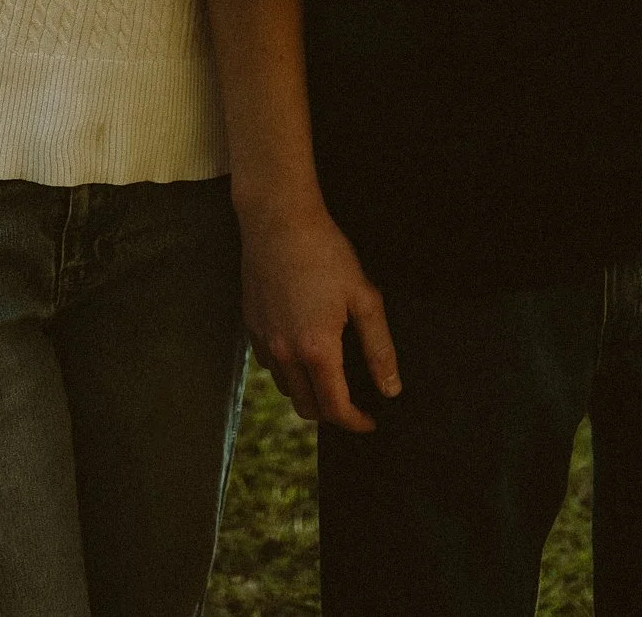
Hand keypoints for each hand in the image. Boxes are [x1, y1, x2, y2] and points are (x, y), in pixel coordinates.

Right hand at [237, 195, 400, 431]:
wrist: (278, 219)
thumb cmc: (325, 253)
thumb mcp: (363, 296)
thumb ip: (378, 347)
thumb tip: (390, 388)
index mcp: (317, 350)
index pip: (334, 408)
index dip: (355, 422)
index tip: (370, 420)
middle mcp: (285, 353)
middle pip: (306, 408)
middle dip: (331, 412)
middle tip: (351, 398)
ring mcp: (264, 341)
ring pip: (285, 388)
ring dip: (307, 391)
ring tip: (327, 373)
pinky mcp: (251, 326)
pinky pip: (269, 364)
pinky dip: (286, 368)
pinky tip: (301, 347)